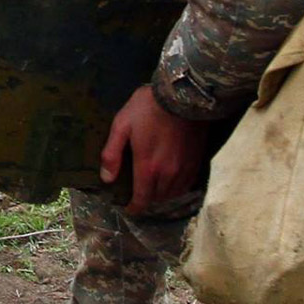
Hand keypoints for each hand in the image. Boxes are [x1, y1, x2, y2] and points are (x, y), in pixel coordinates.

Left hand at [100, 85, 208, 213]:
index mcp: (148, 167)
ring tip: (153, 189)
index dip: (134, 208)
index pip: (142, 199)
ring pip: (173, 194)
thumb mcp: (122, 125)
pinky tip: (171, 181)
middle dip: (147, 200)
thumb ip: (112, 153)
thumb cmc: (147, 108)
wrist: (182, 95)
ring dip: (162, 195)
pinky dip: (177, 188)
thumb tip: (106, 178)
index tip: (128, 209)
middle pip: (157, 199)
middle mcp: (168, 174)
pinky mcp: (196, 161)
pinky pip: (187, 185)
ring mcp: (184, 169)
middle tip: (139, 195)